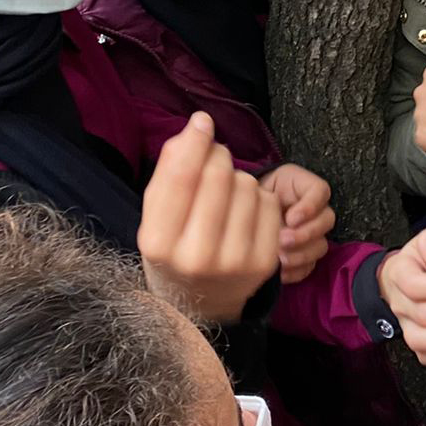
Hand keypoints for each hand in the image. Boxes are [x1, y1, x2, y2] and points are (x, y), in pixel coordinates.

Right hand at [139, 113, 282, 323]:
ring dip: (239, 179)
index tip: (201, 122)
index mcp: (159, 243)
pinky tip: (244, 212)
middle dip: (217, 157)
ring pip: (248, 186)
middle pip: (219, 176)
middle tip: (214, 162)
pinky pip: (270, 204)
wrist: (199, 303)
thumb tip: (197, 126)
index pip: (182, 178)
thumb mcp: (155, 216)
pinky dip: (259, 199)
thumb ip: (168, 170)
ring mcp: (234, 263)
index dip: (194, 142)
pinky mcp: (265, 263)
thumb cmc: (173, 249)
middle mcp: (196, 256)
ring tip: (226, 196)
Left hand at [262, 163, 334, 284]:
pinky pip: (310, 266)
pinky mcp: (305, 255)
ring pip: (321, 246)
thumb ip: (268, 196)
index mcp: (304, 187)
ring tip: (280, 259)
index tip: (291, 218)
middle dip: (306, 233)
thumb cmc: (250, 197)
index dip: (310, 207)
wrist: (242, 216)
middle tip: (283, 240)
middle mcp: (315, 210)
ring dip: (302, 254)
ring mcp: (312, 234)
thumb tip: (281, 222)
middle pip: (327, 220)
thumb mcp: (258, 187)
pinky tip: (282, 272)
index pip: (320, 191)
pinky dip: (297, 271)